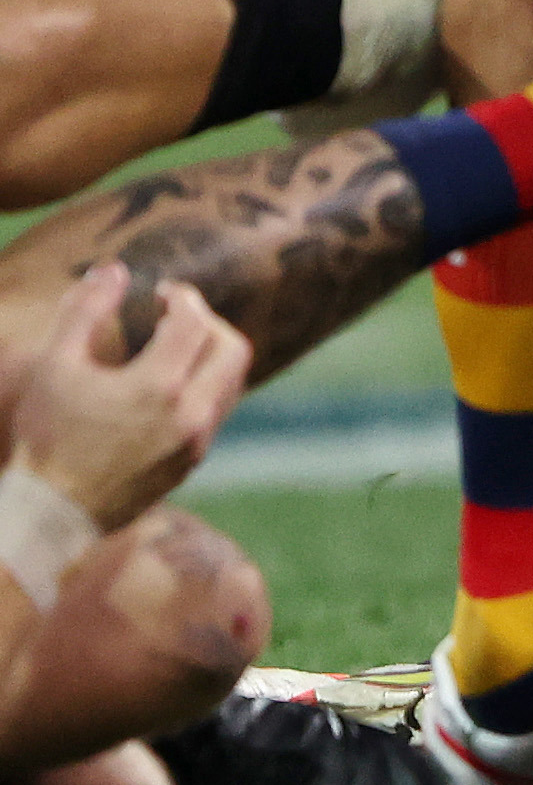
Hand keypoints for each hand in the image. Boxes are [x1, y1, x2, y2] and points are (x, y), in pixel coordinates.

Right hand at [9, 265, 248, 531]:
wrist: (53, 515)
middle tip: (177, 316)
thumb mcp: (55, 367)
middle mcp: (191, 415)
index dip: (182, 298)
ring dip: (210, 355)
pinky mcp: (192, 462)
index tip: (164, 292)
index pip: (195, 322)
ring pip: (230, 382)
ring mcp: (197, 442)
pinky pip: (216, 411)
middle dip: (210, 323)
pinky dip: (204, 386)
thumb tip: (113, 270)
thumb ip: (84, 312)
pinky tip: (167, 385)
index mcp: (159, 387)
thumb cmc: (47, 439)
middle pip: (233, 349)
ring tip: (172, 346)